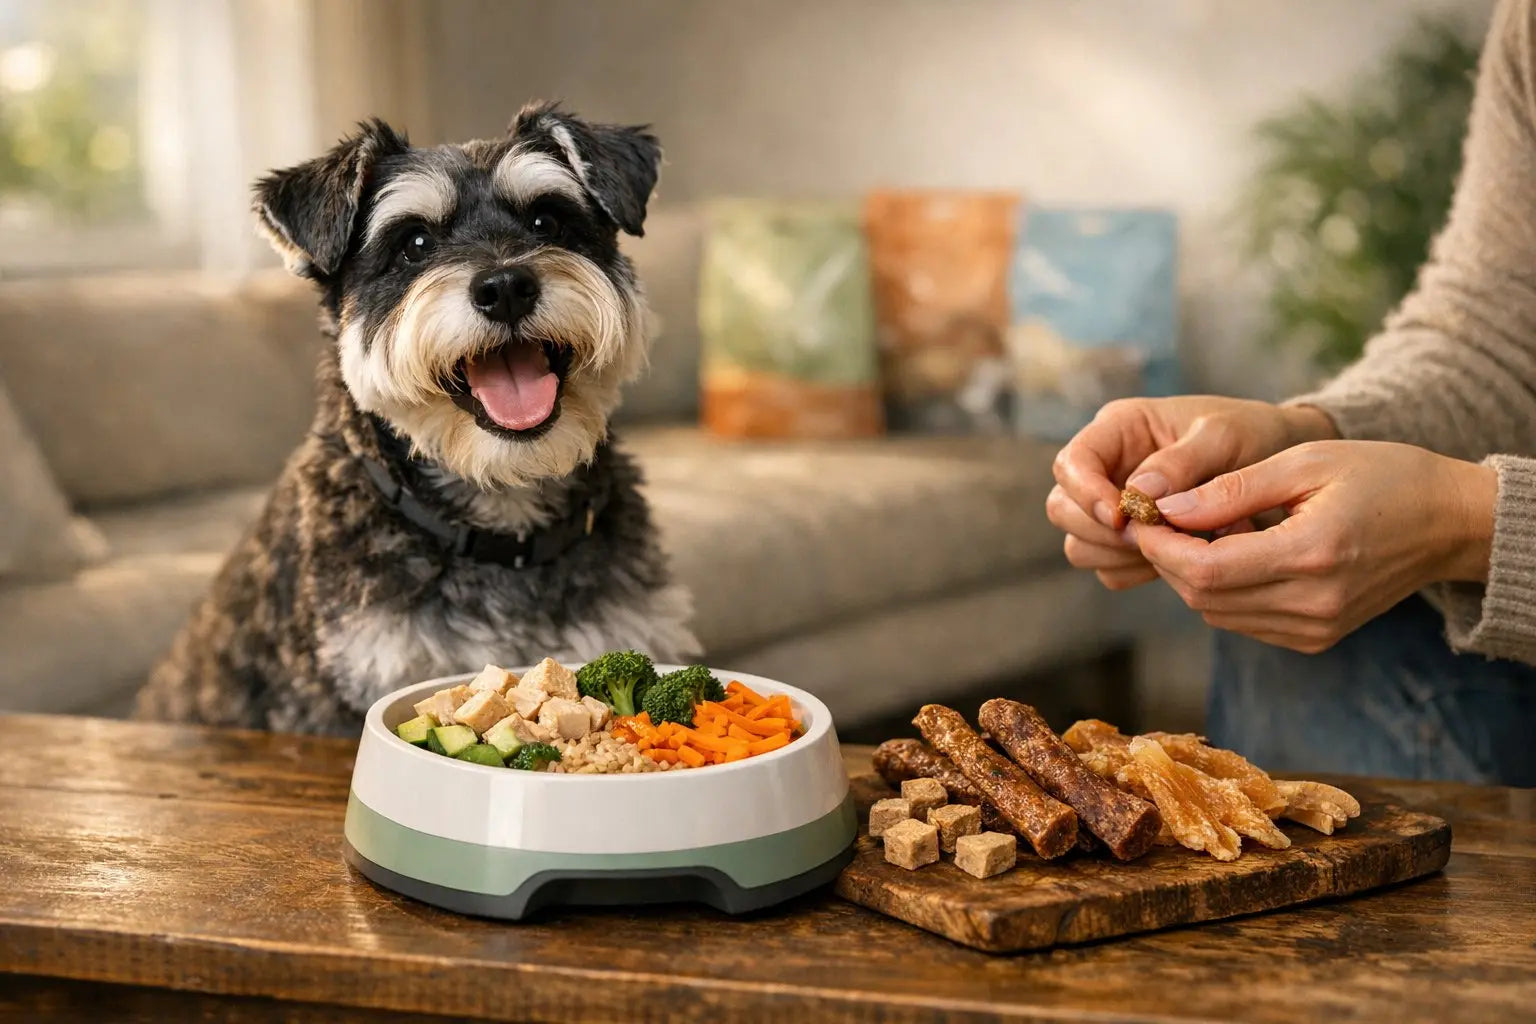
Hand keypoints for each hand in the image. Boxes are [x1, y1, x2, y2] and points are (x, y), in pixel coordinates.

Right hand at [1048, 396, 1337, 591]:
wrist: (1282, 461)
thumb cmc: (1253, 434)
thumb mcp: (1225, 436)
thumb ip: (1182, 462)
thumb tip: (1138, 495)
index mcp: (1119, 429)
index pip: (1072, 463)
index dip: (1087, 493)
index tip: (1123, 516)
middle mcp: (1107, 467)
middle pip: (1063, 509)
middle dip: (1101, 531)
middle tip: (1151, 538)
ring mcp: (1115, 505)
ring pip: (1081, 544)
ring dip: (1118, 555)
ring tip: (1174, 547)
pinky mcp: (1130, 539)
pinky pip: (1110, 568)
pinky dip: (1136, 571)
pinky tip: (1178, 560)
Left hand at [1132, 440, 1496, 652]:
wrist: (1448, 522)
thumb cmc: (1381, 476)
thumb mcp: (1305, 463)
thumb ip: (1231, 490)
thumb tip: (1165, 508)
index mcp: (1312, 555)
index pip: (1206, 569)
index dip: (1160, 545)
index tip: (1140, 514)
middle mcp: (1313, 604)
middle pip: (1204, 596)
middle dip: (1167, 558)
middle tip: (1157, 518)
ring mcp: (1315, 629)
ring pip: (1217, 613)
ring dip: (1191, 574)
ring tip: (1194, 530)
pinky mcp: (1315, 638)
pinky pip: (1242, 620)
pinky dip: (1221, 590)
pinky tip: (1230, 553)